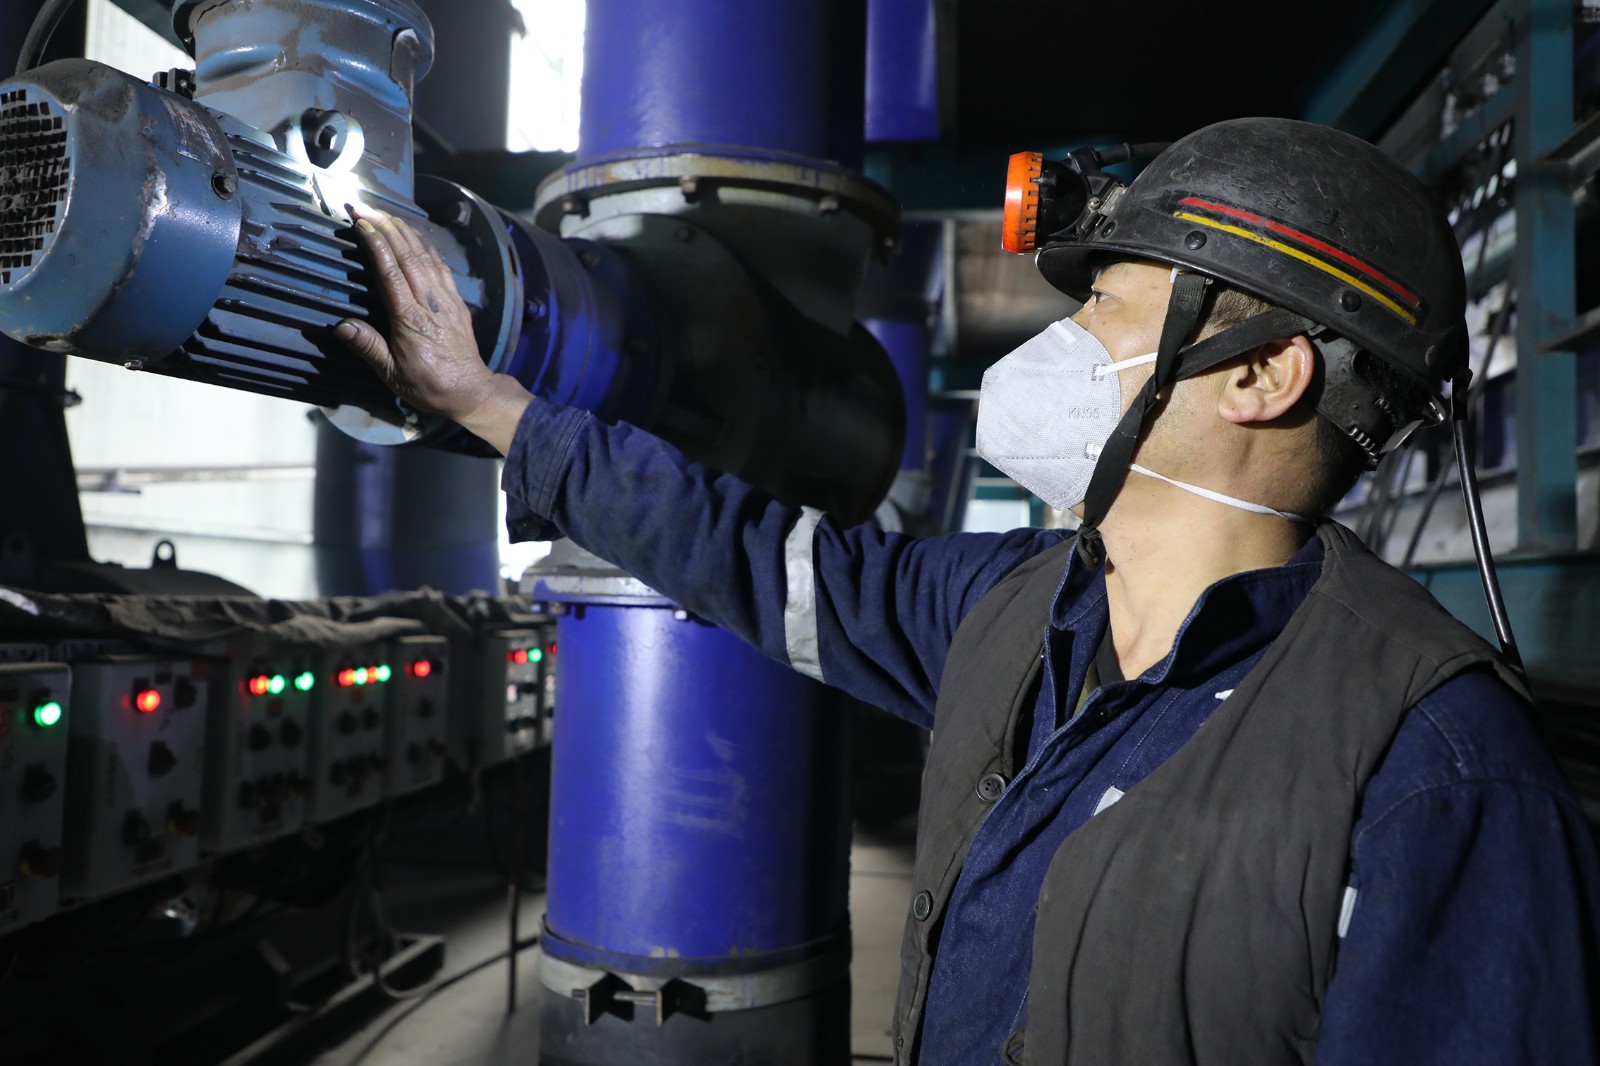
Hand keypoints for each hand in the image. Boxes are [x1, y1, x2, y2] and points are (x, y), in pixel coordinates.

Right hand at [335, 204, 496, 421]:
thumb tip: (340, 326)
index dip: (376, 244)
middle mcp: (429, 302)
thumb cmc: (428, 384)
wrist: (470, 391)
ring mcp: (446, 300)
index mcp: (409, 319)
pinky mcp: (457, 302)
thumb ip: (368, 347)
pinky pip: (442, 267)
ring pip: (426, 257)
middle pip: (407, 256)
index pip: (390, 272)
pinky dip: (427, 248)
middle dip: (386, 227)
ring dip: (406, 232)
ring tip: (386, 214)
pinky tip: (417, 237)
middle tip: (365, 207)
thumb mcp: (392, 373)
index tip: (360, 223)